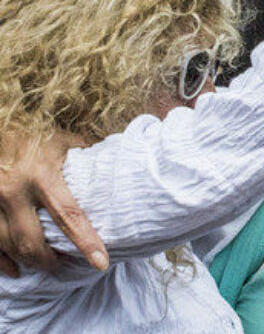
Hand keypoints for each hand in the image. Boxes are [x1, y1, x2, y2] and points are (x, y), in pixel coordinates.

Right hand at [0, 134, 107, 275]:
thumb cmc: (31, 134)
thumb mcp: (61, 140)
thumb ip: (84, 157)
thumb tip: (114, 167)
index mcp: (41, 175)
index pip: (68, 216)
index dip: (86, 241)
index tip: (100, 262)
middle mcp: (12, 192)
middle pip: (32, 241)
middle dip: (50, 260)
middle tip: (66, 265)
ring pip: (9, 246)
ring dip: (29, 261)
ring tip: (47, 264)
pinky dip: (3, 261)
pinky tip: (16, 269)